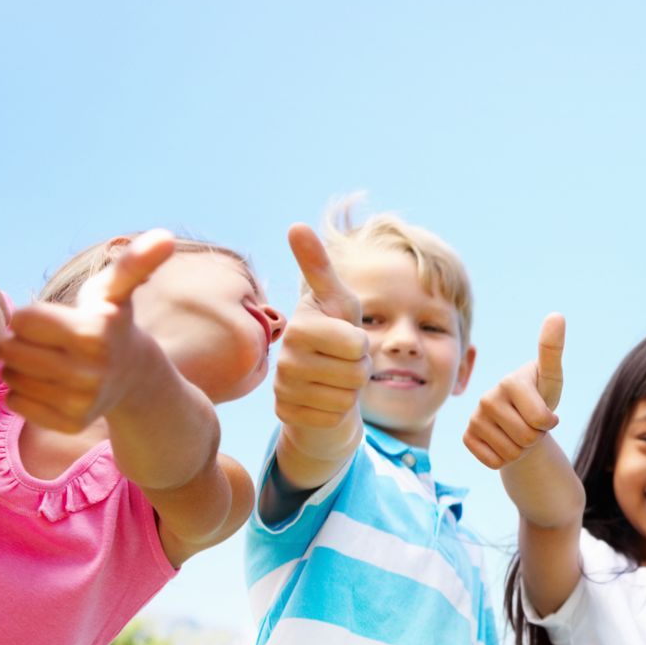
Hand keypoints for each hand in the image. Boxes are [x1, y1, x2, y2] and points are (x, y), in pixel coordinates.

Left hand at [1, 230, 176, 430]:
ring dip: (20, 367)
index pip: (22, 319)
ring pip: (12, 376)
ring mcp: (80, 402)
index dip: (31, 316)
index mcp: (93, 333)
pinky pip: (17, 402)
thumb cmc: (113, 324)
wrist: (137, 379)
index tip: (54, 321)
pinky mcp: (69, 423)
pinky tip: (48, 385)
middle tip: (46, 342)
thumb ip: (133, 262)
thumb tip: (166, 236)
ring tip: (47, 361)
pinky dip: (24, 392)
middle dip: (21, 341)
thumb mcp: (117, 290)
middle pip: (12, 349)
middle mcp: (89, 371)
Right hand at [273, 225, 368, 434]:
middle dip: (359, 370)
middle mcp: (284, 358)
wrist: (320, 384)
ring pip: (346, 399)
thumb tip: (296, 225)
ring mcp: (283, 389)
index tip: (346, 339)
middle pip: (356, 373)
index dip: (362, 344)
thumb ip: (320, 267)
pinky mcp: (286, 415)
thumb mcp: (338, 302)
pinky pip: (335, 419)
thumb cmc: (335, 336)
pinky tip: (324, 400)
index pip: (357, 343)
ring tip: (334, 379)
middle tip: (342, 362)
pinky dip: (337, 413)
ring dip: (349, 392)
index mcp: (299, 326)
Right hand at [463, 313, 565, 469]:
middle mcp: (487, 397)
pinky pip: (495, 462)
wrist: (518, 420)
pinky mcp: (467, 436)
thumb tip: (557, 314)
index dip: (549, 422)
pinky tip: (504, 442)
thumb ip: (553, 350)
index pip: (541, 419)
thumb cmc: (540, 396)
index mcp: (510, 381)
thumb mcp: (552, 378)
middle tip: (530, 424)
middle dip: (536, 437)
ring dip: (522, 450)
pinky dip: (505, 459)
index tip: (545, 413)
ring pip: (512, 454)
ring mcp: (474, 417)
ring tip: (518, 432)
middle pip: (527, 439)